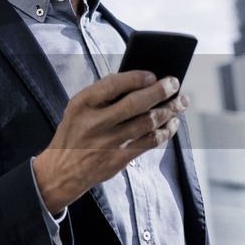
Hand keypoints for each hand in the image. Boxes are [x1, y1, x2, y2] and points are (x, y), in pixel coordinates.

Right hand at [33, 70, 186, 213]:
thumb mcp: (77, 108)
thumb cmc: (75, 132)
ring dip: (169, 110)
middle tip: (175, 83)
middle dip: (161, 91)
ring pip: (148, 122)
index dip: (136, 77)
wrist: (62, 170)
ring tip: (181, 101)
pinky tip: (172, 123)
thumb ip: (102, 95)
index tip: (152, 74)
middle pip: (135, 104)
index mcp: (82, 104)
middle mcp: (95, 123)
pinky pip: (150, 142)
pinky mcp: (119, 159)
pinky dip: (165, 131)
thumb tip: (141, 81)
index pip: (113, 84)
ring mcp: (109, 143)